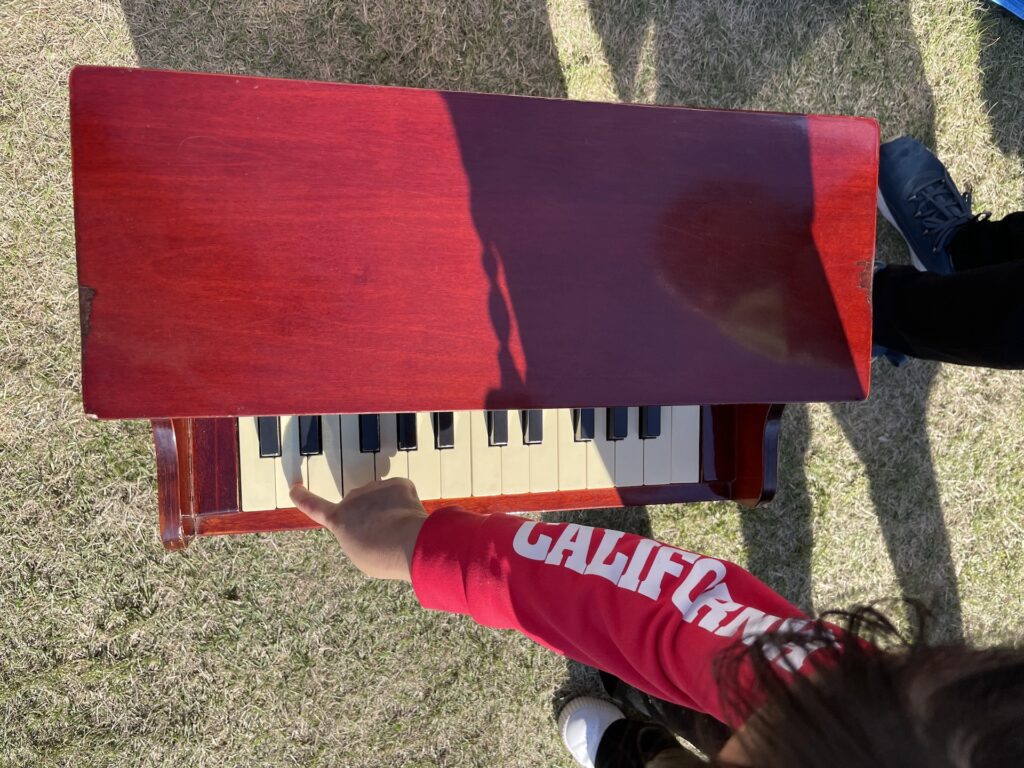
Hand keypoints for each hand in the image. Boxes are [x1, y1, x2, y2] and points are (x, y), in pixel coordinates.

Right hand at [290, 478, 427, 580]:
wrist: (410, 543)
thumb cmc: (381, 556)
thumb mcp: (358, 553)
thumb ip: (356, 534)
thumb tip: (369, 522)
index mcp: (339, 519)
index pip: (314, 507)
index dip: (303, 498)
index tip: (294, 488)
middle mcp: (353, 498)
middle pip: (359, 505)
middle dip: (368, 515)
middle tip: (383, 535)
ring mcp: (376, 487)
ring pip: (381, 498)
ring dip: (387, 510)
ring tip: (399, 530)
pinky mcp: (398, 483)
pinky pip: (400, 493)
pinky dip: (405, 504)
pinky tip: (410, 518)